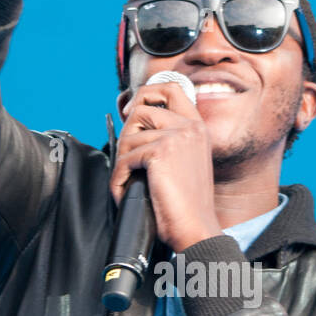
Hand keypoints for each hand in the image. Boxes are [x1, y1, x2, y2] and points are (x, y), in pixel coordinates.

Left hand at [110, 84, 223, 253]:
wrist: (196, 227)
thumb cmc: (188, 204)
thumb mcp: (185, 161)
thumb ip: (169, 139)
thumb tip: (135, 124)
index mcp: (197, 127)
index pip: (171, 88)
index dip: (146, 93)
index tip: (131, 111)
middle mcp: (189, 127)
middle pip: (143, 107)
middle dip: (127, 130)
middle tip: (126, 154)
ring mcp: (176, 136)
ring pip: (129, 136)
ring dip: (121, 161)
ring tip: (127, 180)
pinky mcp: (160, 152)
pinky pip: (124, 158)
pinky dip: (118, 178)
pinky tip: (124, 190)